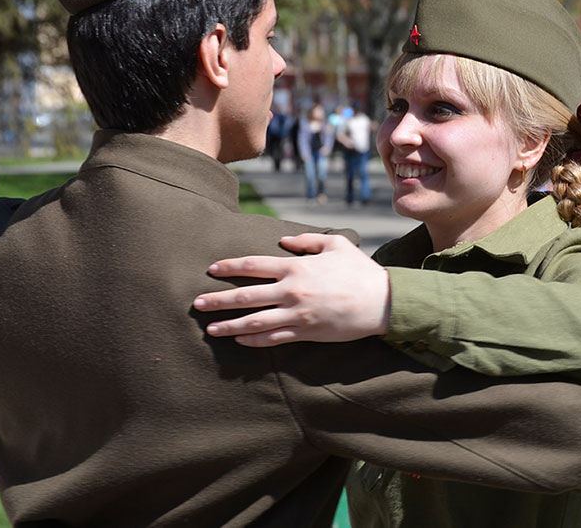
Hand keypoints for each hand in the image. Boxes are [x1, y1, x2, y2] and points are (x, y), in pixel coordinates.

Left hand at [193, 233, 390, 346]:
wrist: (383, 302)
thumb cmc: (360, 270)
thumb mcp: (336, 244)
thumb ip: (307, 240)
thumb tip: (284, 240)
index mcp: (297, 267)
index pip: (253, 266)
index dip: (229, 267)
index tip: (211, 270)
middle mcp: (292, 291)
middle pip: (246, 296)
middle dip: (218, 300)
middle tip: (197, 303)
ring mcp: (297, 314)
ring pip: (254, 322)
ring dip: (229, 325)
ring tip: (210, 329)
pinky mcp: (306, 332)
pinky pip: (273, 338)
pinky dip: (254, 340)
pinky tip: (239, 340)